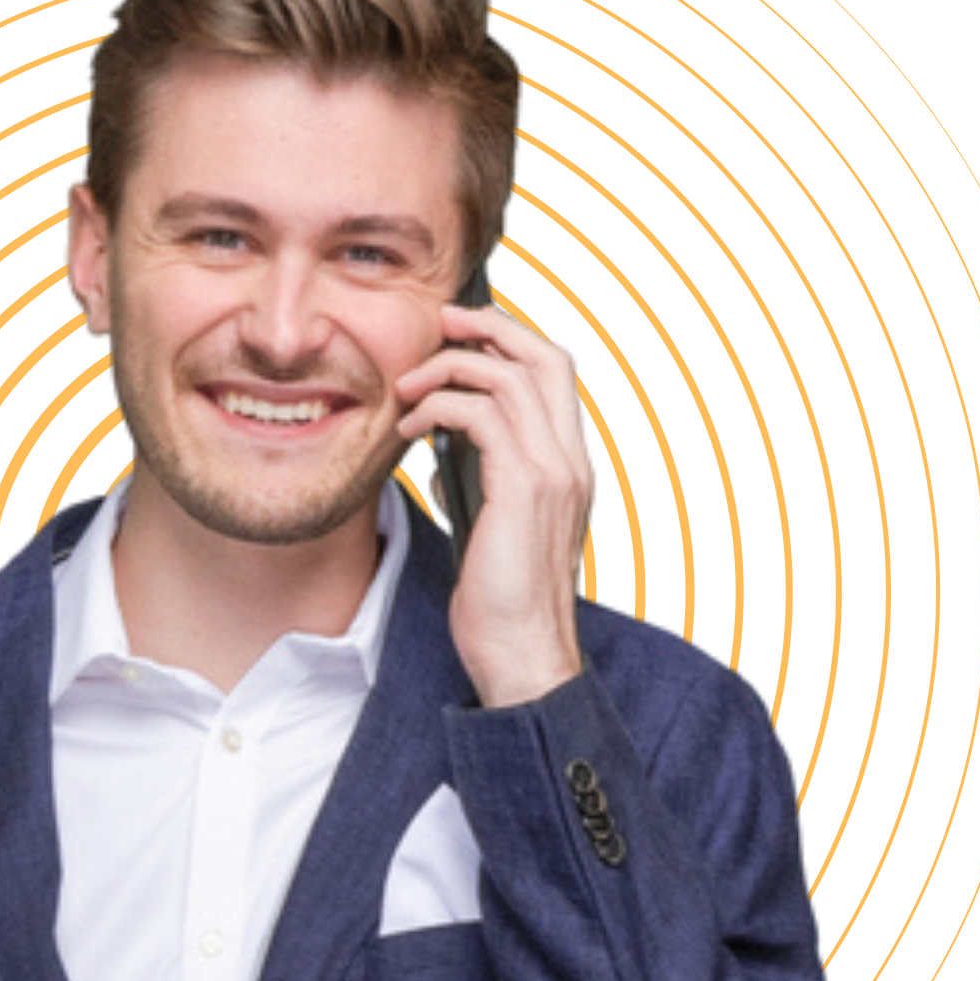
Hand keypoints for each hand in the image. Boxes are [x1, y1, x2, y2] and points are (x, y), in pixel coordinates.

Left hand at [394, 303, 596, 705]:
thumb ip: (484, 481)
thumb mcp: (495, 529)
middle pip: (544, 355)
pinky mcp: (524, 488)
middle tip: (438, 324)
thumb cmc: (503, 605)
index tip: (459, 338)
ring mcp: (554, 471)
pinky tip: (408, 431)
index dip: (509, 342)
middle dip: (487, 327)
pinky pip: (480, 415)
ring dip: (447, 371)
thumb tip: (443, 451)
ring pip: (507, 376)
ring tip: (406, 391)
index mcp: (572, 467)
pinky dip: (437, 409)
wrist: (523, 655)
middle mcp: (573, 460)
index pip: (555, 374)